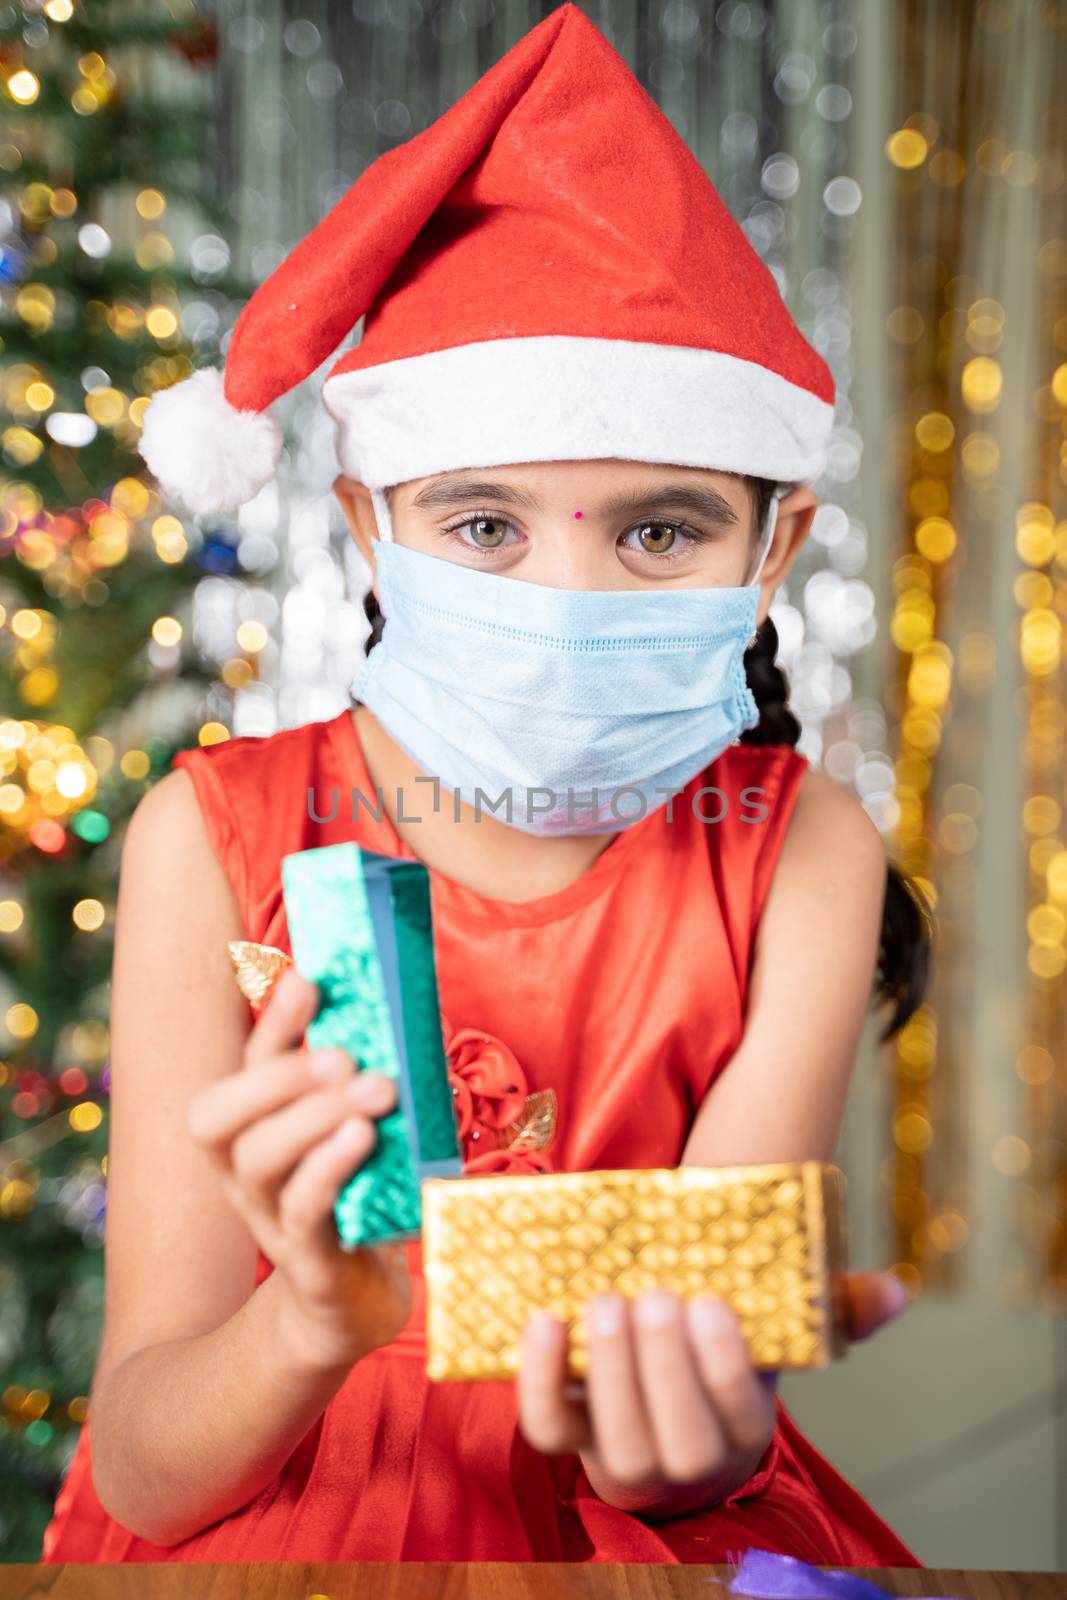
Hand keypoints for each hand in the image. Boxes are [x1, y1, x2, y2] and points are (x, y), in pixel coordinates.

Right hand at [186, 964, 412, 1368]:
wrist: (352, 1309)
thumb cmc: (357, 1201)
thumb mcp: (353, 1134)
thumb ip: (358, 1082)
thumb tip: (394, 1012)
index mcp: (250, 1136)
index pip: (242, 1070)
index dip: (271, 1024)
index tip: (311, 980)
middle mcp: (243, 1175)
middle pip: (219, 1117)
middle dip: (281, 1073)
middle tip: (347, 1054)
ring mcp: (269, 1220)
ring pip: (260, 1159)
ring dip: (314, 1116)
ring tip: (374, 1089)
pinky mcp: (308, 1262)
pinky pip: (302, 1212)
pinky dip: (328, 1169)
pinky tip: (363, 1140)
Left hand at [517, 1269, 912, 1512]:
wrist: (659, 1396)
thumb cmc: (724, 1351)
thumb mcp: (780, 1330)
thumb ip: (836, 1309)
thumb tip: (896, 1291)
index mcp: (741, 1430)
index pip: (736, 1418)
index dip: (721, 1368)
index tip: (710, 1301)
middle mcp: (685, 1459)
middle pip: (678, 1440)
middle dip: (663, 1368)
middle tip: (655, 1295)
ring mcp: (622, 1453)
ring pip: (616, 1441)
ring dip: (608, 1371)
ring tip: (606, 1302)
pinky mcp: (569, 1435)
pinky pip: (547, 1425)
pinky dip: (536, 1376)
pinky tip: (544, 1318)